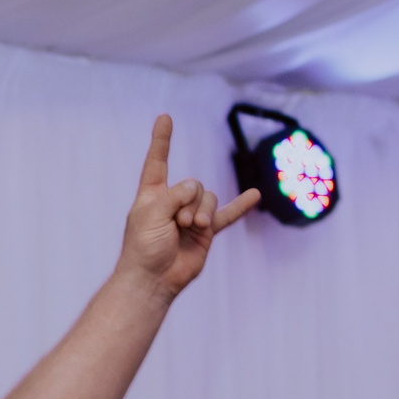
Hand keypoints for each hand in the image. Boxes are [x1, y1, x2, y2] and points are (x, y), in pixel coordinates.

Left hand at [118, 115, 258, 299]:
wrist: (154, 280)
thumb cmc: (143, 248)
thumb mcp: (151, 213)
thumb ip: (175, 195)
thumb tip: (197, 190)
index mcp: (152, 194)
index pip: (157, 161)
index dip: (162, 140)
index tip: (165, 117)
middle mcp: (172, 202)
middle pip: (193, 184)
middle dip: (189, 201)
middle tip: (178, 223)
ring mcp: (191, 216)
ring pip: (208, 198)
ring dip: (203, 211)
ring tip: (192, 228)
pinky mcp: (206, 232)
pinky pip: (227, 216)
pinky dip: (240, 206)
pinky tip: (255, 195)